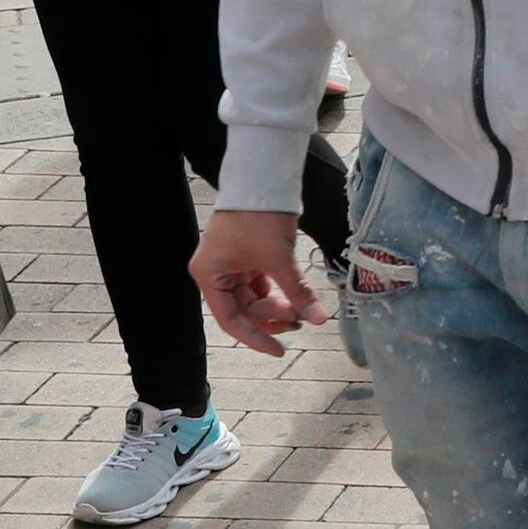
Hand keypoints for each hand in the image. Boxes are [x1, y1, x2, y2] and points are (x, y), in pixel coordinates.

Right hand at [196, 210, 325, 356]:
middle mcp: (215, 271)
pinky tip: (297, 296)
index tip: (278, 350)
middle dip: (273, 316)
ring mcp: (231, 263)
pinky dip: (280, 290)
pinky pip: (263, 283)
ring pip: (255, 298)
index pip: (231, 319)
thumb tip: (318, 318)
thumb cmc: (259, 215)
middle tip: (300, 319)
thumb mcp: (279, 259)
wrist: (263, 178)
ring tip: (302, 308)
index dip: (256, 337)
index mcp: (209, 274)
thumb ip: (297, 292)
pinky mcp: (247, 255)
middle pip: (244, 309)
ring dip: (279, 305)